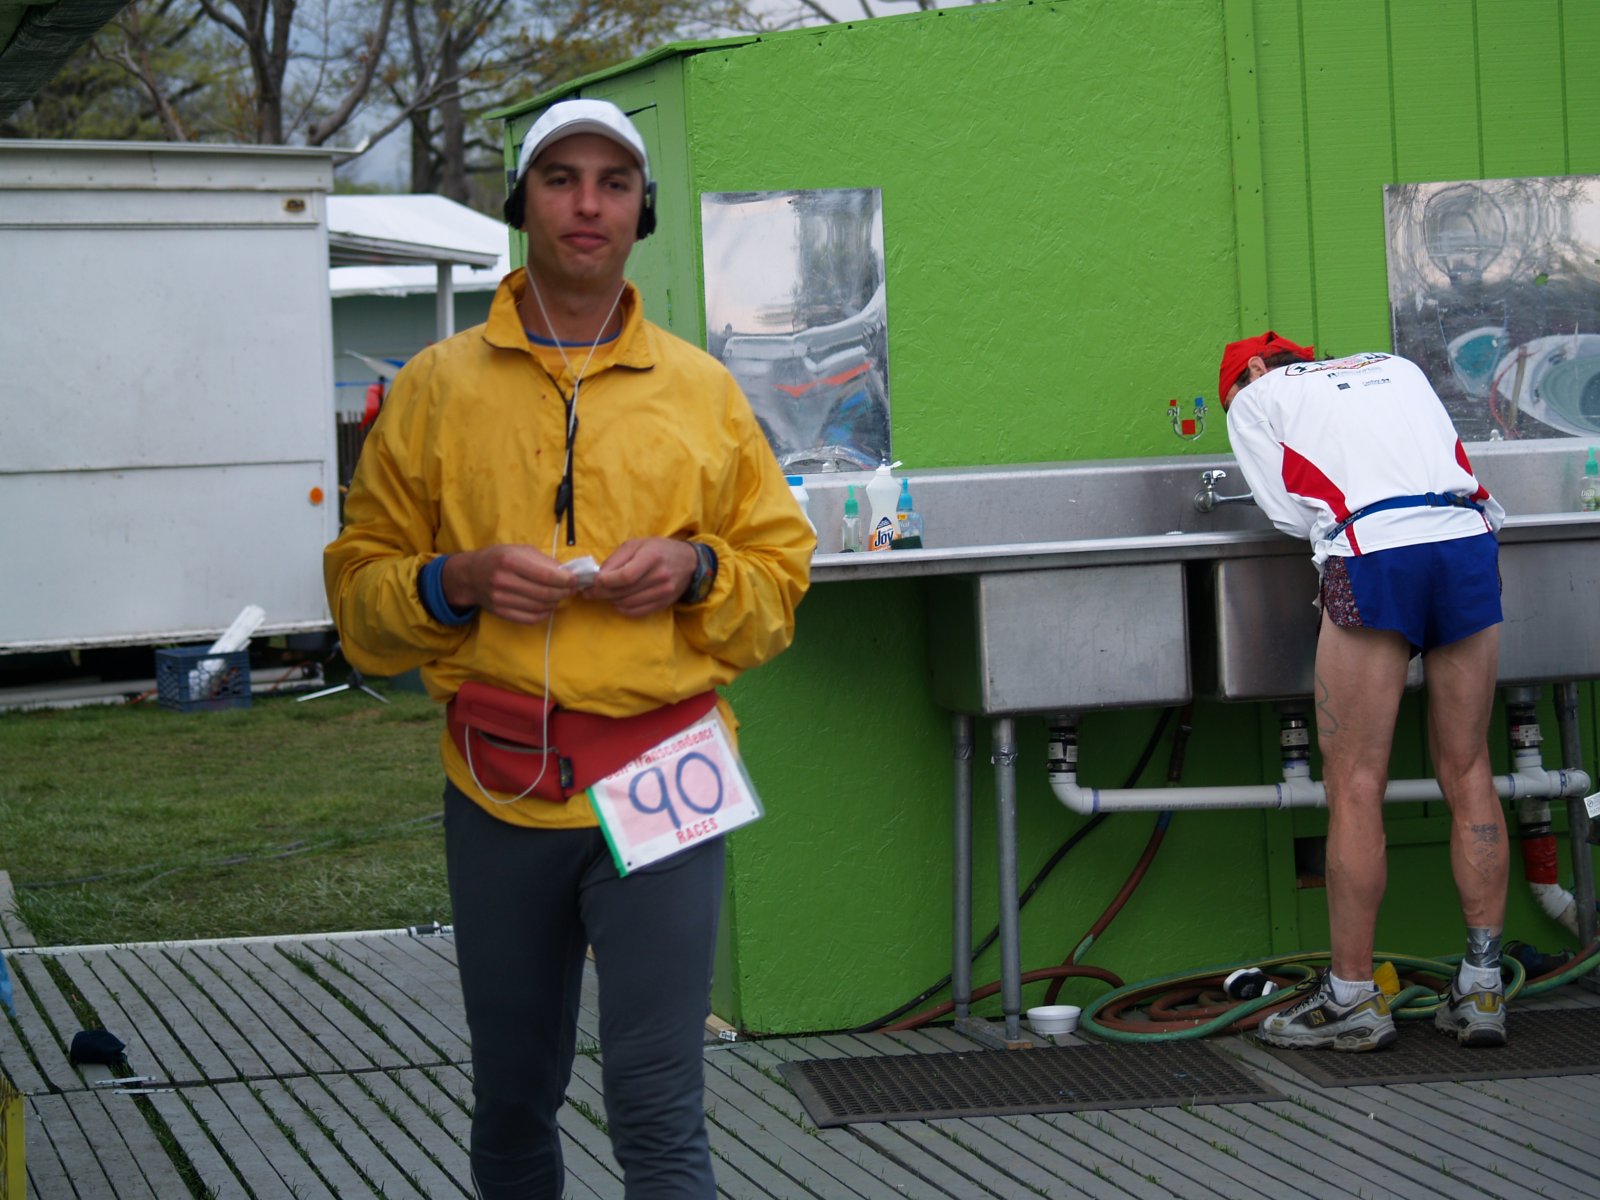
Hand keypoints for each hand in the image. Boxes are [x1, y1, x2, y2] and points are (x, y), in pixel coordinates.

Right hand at [442, 545, 579, 624]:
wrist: (471, 575)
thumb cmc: (499, 558)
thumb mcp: (520, 550)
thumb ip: (544, 561)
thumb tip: (567, 573)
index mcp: (510, 561)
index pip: (546, 575)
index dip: (566, 580)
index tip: (575, 579)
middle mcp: (504, 581)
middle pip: (545, 593)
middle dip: (564, 592)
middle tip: (571, 589)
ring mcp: (501, 599)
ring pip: (540, 607)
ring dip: (555, 602)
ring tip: (559, 595)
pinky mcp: (501, 612)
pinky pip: (530, 618)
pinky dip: (544, 614)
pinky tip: (548, 606)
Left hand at [588, 538, 697, 616]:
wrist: (688, 562)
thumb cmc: (658, 550)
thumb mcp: (637, 545)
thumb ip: (617, 558)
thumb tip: (599, 576)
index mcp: (652, 556)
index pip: (625, 576)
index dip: (606, 581)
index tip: (594, 581)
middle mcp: (660, 575)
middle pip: (624, 591)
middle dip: (601, 593)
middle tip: (589, 592)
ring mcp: (663, 592)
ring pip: (628, 603)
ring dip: (611, 601)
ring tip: (604, 595)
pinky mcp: (664, 604)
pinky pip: (637, 612)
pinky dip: (623, 609)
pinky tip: (617, 602)